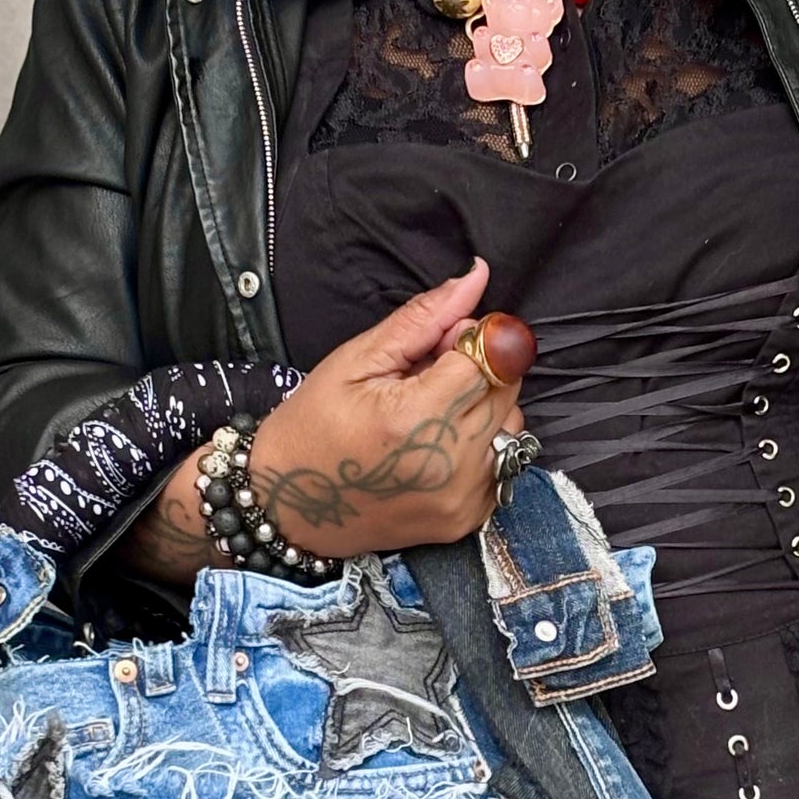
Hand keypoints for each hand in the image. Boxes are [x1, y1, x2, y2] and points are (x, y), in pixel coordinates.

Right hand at [247, 258, 525, 557]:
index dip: (471, 339)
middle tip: (429, 378)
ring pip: (511, 425)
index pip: (491, 356)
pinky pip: (503, 464)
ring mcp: (461, 498)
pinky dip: (480, 446)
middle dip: (479, 370)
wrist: (287, 506)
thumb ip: (423, 319)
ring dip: (483, 408)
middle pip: (506, 389)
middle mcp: (449, 465)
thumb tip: (476, 277)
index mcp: (418, 418)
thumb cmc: (312, 427)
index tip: (442, 342)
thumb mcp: (356, 360)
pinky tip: (438, 447)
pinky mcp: (465, 520)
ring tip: (432, 415)